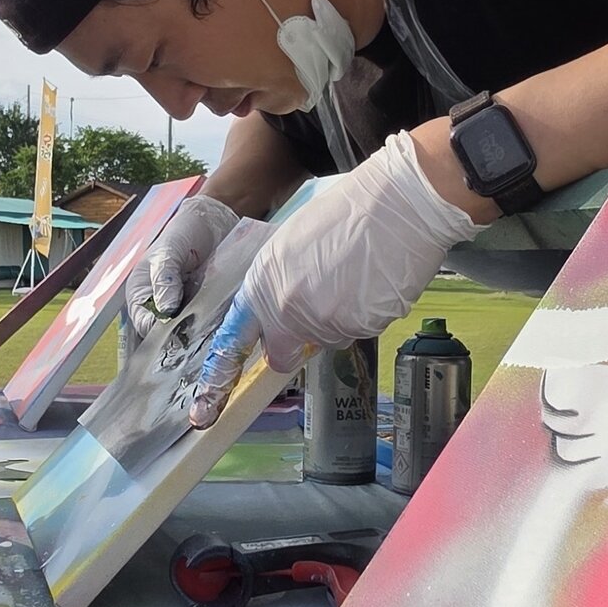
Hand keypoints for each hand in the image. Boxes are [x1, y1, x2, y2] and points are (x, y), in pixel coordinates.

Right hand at [125, 194, 239, 337]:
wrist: (212, 221)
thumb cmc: (182, 231)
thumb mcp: (168, 251)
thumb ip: (164, 279)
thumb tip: (165, 310)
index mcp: (141, 293)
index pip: (144, 324)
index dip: (160, 332)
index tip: (179, 331)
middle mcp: (158, 305)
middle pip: (164, 333)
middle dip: (179, 335)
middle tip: (198, 332)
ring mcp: (182, 308)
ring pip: (185, 331)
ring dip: (197, 333)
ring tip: (211, 328)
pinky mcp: (202, 307)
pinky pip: (204, 323)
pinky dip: (211, 325)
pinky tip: (221, 323)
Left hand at [190, 131, 486, 427]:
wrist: (398, 204)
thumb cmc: (347, 212)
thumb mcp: (293, 243)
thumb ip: (278, 284)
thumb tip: (278, 315)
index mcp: (264, 281)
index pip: (236, 336)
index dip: (223, 371)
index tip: (209, 402)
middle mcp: (287, 307)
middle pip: (282, 353)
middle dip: (294, 342)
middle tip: (319, 309)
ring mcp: (324, 321)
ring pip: (324, 342)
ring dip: (335, 323)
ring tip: (354, 279)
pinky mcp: (359, 327)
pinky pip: (356, 333)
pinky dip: (364, 316)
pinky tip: (373, 283)